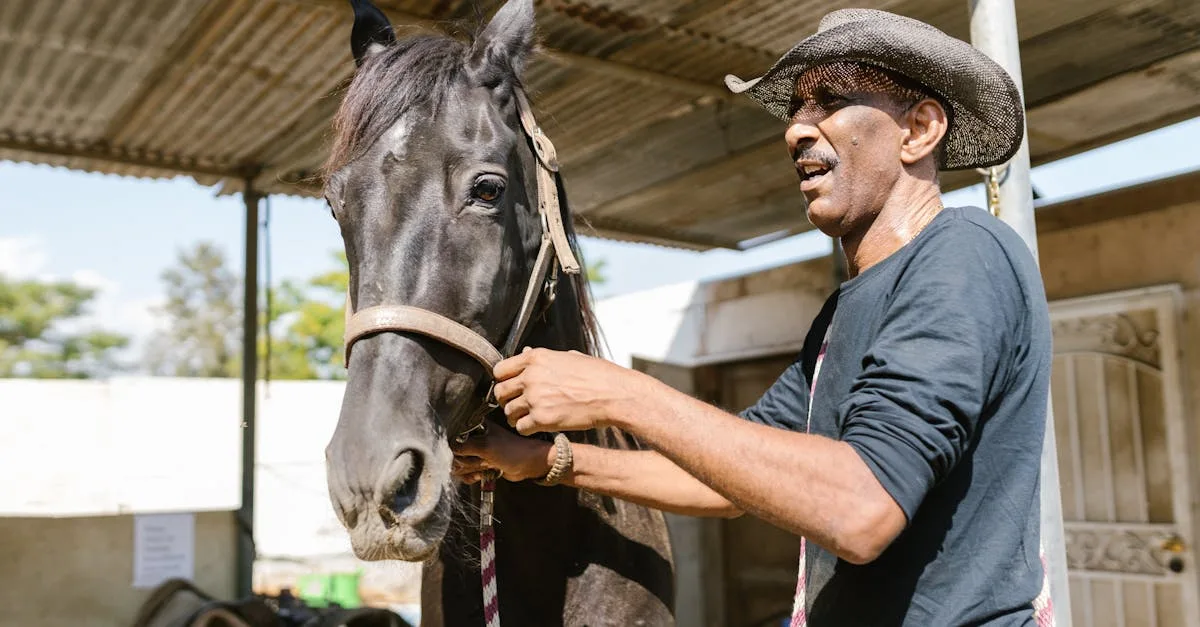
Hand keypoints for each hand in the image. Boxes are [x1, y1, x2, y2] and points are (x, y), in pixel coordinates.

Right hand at [451, 423, 554, 483]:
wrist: (528, 464)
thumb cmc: (512, 450)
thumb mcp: (486, 446)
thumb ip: (464, 446)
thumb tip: (447, 449)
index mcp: (473, 426)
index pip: (451, 437)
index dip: (456, 449)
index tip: (466, 453)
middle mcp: (471, 437)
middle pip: (453, 454)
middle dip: (467, 461)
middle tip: (482, 459)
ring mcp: (474, 451)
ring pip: (458, 465)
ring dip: (471, 469)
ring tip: (486, 465)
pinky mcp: (477, 463)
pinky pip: (464, 473)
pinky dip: (471, 476)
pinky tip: (482, 474)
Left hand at [493, 347, 649, 435]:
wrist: (613, 394)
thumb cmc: (597, 374)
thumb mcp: (568, 357)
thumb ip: (544, 359)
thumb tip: (527, 354)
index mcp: (536, 358)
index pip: (500, 370)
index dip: (503, 380)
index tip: (510, 387)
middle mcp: (531, 377)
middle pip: (499, 392)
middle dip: (507, 400)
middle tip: (517, 405)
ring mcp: (535, 398)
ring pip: (508, 411)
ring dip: (515, 416)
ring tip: (527, 417)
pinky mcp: (542, 419)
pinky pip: (520, 427)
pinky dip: (526, 429)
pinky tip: (537, 426)